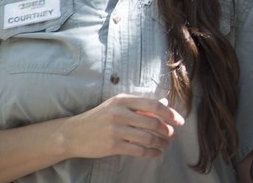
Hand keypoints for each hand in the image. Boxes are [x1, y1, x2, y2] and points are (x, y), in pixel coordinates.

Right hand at [58, 94, 184, 158]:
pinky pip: (139, 150)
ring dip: (161, 142)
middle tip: (173, 135)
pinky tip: (156, 153)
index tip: (179, 120)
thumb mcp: (116, 105)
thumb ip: (140, 105)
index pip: (153, 104)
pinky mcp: (113, 145)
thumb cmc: (98, 118)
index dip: (170, 113)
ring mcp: (116, 129)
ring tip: (166, 144)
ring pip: (148, 137)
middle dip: (167, 130)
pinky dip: (151, 153)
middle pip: (153, 122)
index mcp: (123, 100)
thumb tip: (164, 104)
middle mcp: (120, 113)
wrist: (72, 133)